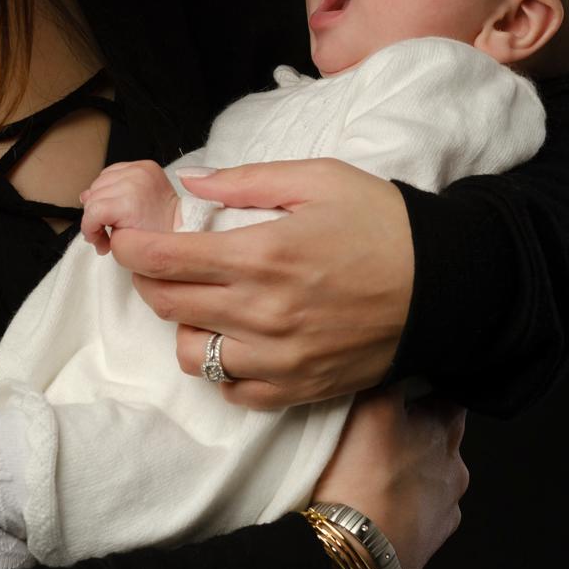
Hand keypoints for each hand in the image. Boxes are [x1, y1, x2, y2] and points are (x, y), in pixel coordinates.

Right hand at [79, 161, 179, 254]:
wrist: (180, 225)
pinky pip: (114, 170)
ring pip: (101, 180)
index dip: (89, 227)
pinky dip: (111, 184)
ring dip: (101, 198)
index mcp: (129, 203)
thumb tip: (84, 199)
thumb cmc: (155, 239)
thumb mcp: (121, 243)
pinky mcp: (145, 165)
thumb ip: (98, 222)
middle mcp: (134, 180)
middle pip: (94, 194)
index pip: (94, 210)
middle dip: (94, 215)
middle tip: (105, 231)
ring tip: (112, 214)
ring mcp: (140, 169)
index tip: (96, 239)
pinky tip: (117, 197)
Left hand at [106, 158, 412, 407]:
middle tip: (154, 258)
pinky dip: (219, 367)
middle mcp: (263, 313)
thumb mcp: (315, 177)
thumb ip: (244, 180)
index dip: (131, 248)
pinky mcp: (300, 388)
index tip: (122, 237)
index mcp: (262, 255)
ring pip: (191, 353)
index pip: (166, 260)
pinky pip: (234, 390)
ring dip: (181, 324)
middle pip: (168, 304)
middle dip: (147, 279)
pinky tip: (229, 337)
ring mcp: (280, 357)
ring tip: (198, 298)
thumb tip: (190, 181)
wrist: (447, 284)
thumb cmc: (382, 222)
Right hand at [310, 384, 467, 568]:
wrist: (358, 547)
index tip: (408, 376)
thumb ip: (389, 375)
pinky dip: (410, 498)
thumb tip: (395, 355)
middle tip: (385, 419)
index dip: (428, 379)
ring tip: (378, 462)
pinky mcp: (433, 534)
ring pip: (434, 470)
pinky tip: (385, 494)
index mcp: (446, 427)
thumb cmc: (363, 476)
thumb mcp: (369, 404)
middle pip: (441, 430)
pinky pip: (425, 505)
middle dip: (419, 423)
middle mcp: (456, 465)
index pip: (449, 390)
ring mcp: (448, 504)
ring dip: (415, 463)